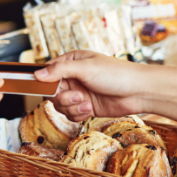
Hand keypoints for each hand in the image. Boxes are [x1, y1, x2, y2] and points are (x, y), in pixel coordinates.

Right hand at [34, 50, 148, 121]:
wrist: (138, 92)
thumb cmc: (115, 74)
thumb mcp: (85, 68)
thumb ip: (60, 70)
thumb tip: (37, 74)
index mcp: (71, 62)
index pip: (48, 71)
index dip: (44, 81)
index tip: (45, 88)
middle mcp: (73, 77)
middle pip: (52, 92)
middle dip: (63, 97)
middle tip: (77, 95)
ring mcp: (79, 93)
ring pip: (60, 105)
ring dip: (72, 107)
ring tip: (86, 103)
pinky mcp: (85, 107)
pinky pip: (70, 114)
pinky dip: (78, 114)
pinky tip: (90, 109)